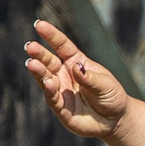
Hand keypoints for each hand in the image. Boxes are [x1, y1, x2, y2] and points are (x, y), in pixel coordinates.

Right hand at [23, 19, 131, 140]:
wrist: (115, 120)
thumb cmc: (111, 96)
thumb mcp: (105, 84)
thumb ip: (89, 77)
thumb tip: (75, 67)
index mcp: (76, 62)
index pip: (61, 46)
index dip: (51, 35)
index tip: (39, 25)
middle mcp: (65, 75)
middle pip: (49, 61)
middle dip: (39, 54)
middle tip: (30, 46)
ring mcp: (61, 91)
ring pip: (46, 79)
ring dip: (38, 71)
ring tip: (31, 63)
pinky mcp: (61, 109)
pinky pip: (53, 98)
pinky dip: (49, 91)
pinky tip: (48, 82)